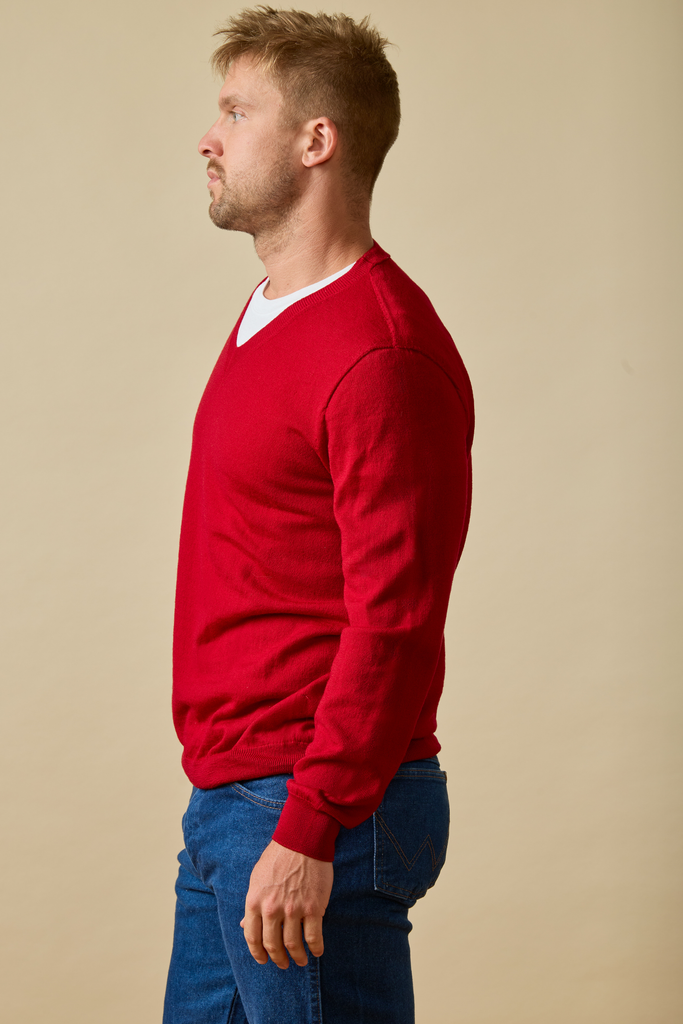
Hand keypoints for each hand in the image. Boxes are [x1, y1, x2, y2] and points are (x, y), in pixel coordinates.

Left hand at [240, 840, 332, 968]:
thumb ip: (252, 903)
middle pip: (272, 945)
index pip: (252, 938)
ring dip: (297, 957)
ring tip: (300, 960)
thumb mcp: (256, 878)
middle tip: (283, 963)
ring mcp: (293, 910)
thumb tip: (244, 924)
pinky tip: (317, 951)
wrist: (302, 840)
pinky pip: (313, 937)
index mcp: (254, 902)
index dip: (258, 953)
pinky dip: (316, 948)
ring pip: (293, 945)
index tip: (263, 960)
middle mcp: (272, 909)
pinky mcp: (314, 908)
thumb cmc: (277, 857)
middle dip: (278, 959)